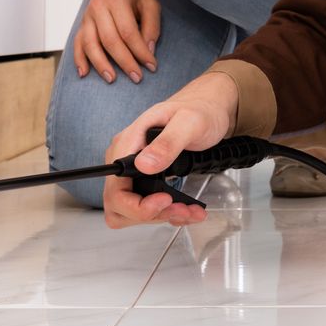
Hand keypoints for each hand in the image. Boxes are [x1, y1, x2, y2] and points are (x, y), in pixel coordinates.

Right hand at [73, 0, 160, 83]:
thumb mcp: (150, 2)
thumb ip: (152, 26)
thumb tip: (148, 51)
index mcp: (117, 0)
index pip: (128, 31)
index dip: (140, 51)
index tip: (152, 66)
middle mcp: (99, 8)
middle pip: (110, 40)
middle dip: (124, 61)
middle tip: (137, 78)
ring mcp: (87, 17)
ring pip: (90, 44)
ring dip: (101, 64)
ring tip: (112, 79)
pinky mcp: (82, 25)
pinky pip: (77, 44)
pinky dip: (79, 59)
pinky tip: (84, 73)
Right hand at [102, 72, 237, 228]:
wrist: (210, 109)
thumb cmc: (200, 110)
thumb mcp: (189, 122)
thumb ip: (167, 142)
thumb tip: (143, 164)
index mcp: (128, 143)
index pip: (115, 188)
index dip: (136, 205)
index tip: (164, 200)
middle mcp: (126, 157)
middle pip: (119, 205)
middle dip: (150, 215)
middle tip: (179, 209)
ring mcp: (135, 169)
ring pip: (132, 211)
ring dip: (160, 217)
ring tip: (187, 210)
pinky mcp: (147, 178)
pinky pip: (147, 207)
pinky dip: (168, 213)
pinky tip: (188, 207)